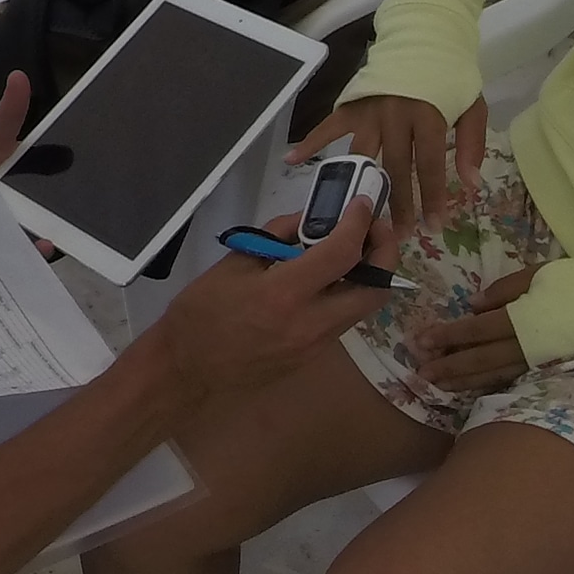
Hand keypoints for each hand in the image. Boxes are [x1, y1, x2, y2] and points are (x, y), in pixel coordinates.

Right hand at [158, 195, 400, 402]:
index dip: (359, 223)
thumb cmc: (200, 312)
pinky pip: (341, 320)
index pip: (341, 255)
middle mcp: (310, 323)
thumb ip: (276, 238)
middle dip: (385, 254)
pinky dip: (345, 294)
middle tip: (374, 229)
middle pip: (375, 290)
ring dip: (368, 275)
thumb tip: (308, 221)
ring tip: (353, 249)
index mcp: (284, 294)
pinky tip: (327, 279)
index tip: (363, 204)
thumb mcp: (232, 263)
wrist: (188, 369)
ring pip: (363, 307)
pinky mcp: (313, 357)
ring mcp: (316, 345)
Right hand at [292, 92, 487, 228]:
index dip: (432, 196)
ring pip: (364, 156)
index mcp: (427, 114)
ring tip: (361, 216)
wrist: (424, 36)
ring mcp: (369, 110)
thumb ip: (470, 145)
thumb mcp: (473, 106)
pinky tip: (293, 161)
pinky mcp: (351, 105)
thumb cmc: (450, 75)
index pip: (429, 163)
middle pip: (395, 166)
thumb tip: (471, 186)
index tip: (435, 225)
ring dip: (364, 186)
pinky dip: (310, 142)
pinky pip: (328, 127)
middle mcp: (395, 114)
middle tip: (402, 234)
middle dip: (400, 203)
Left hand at [410, 266, 535, 393]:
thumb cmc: (572, 285)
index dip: (448, 336)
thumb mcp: (538, 276)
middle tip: (422, 373)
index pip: (477, 330)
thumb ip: (504, 289)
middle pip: (481, 359)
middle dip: (450, 367)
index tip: (422, 341)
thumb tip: (472, 304)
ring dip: (465, 381)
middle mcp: (526, 347)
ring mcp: (535, 364)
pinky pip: (509, 380)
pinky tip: (470, 386)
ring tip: (438, 385)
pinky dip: (487, 385)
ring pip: (494, 375)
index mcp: (522, 320)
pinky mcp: (542, 372)